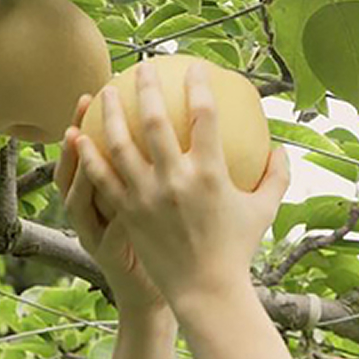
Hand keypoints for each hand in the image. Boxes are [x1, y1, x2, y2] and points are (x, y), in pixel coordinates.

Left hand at [75, 62, 289, 310]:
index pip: (204, 116)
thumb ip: (276, 176)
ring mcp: (147, 197)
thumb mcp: (264, 210)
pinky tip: (79, 136)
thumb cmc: (237, 250)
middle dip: (146, 87)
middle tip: (141, 66)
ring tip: (101, 92)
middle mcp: (176, 180)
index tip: (193, 67)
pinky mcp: (128, 213)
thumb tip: (279, 148)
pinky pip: (103, 177)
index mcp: (211, 174)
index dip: (198, 85)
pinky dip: (89, 154)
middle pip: (154, 120)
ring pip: (120, 144)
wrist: (206, 291)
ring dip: (108, 113)